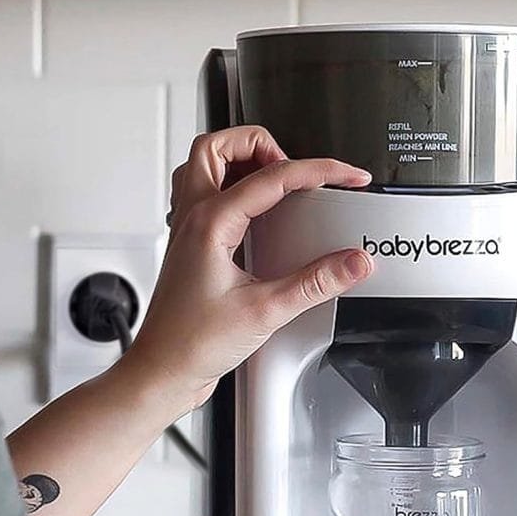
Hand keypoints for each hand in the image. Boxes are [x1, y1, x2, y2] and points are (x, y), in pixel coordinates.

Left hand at [131, 126, 373, 407]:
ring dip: (238, 160)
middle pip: (218, 146)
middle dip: (262, 144)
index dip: (319, 171)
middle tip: (297, 169)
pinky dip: (229, 187)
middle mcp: (193, 217)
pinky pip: (202, 195)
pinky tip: (254, 213)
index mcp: (211, 223)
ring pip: (203, 165)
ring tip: (275, 179)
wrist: (163, 371)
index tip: (347, 177)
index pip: (273, 177)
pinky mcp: (190, 246)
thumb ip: (315, 283)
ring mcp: (187, 230)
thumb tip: (353, 262)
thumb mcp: (266, 312)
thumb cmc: (193, 344)